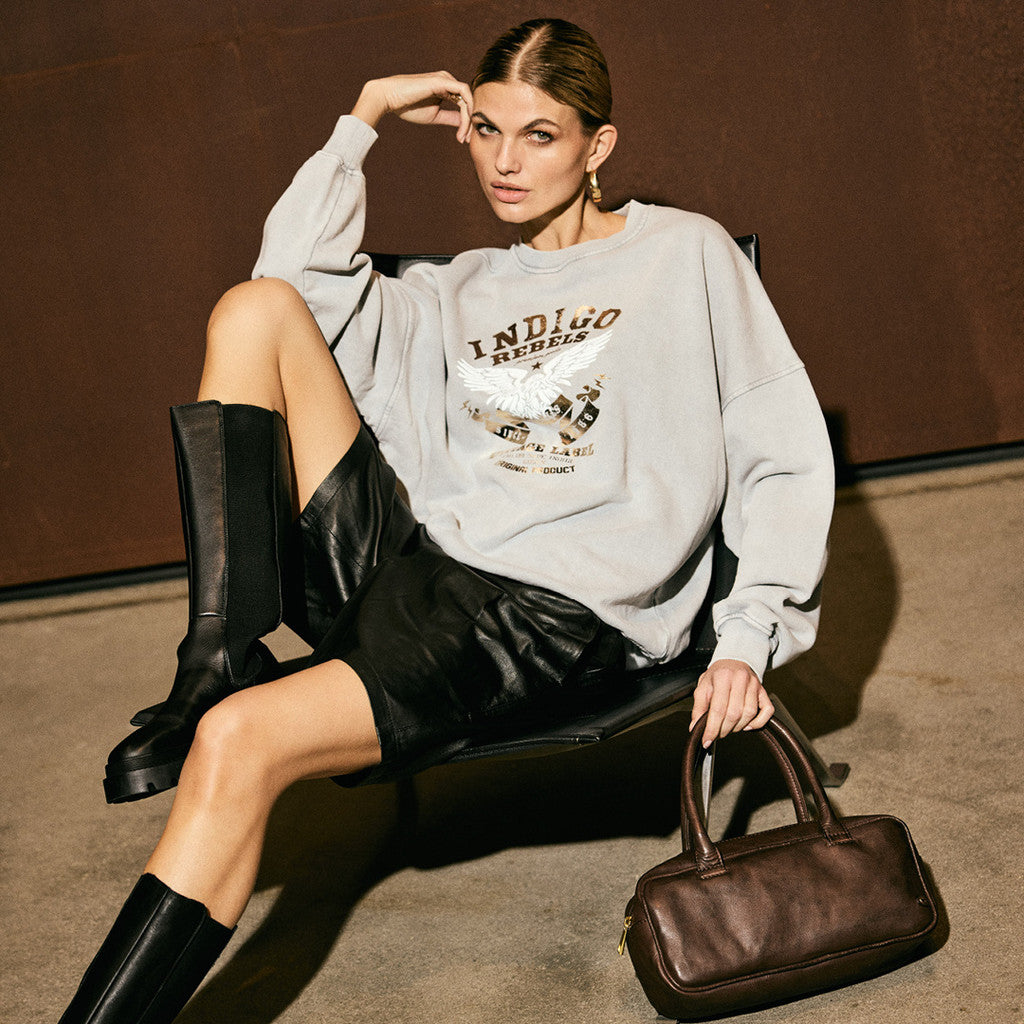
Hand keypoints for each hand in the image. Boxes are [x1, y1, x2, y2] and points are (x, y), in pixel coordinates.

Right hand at [351, 72, 472, 141]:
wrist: (389, 98)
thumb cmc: (407, 107)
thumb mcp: (434, 116)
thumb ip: (450, 118)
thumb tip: (464, 125)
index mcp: (445, 89)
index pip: (463, 104)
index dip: (467, 123)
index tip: (464, 140)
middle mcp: (447, 81)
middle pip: (468, 102)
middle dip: (471, 123)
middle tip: (468, 141)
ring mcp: (445, 79)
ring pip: (468, 98)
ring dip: (469, 119)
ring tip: (464, 136)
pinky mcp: (443, 80)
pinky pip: (463, 92)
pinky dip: (468, 108)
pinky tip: (465, 123)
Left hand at [689, 659, 773, 747]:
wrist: (734, 660)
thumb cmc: (717, 675)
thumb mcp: (703, 686)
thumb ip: (698, 707)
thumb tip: (695, 727)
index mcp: (722, 677)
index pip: (718, 708)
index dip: (712, 728)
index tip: (707, 740)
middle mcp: (740, 679)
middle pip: (734, 713)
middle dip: (723, 730)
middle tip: (717, 734)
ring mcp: (754, 685)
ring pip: (749, 714)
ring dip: (738, 727)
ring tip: (728, 728)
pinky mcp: (763, 691)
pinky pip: (767, 711)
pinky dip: (758, 722)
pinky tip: (747, 726)